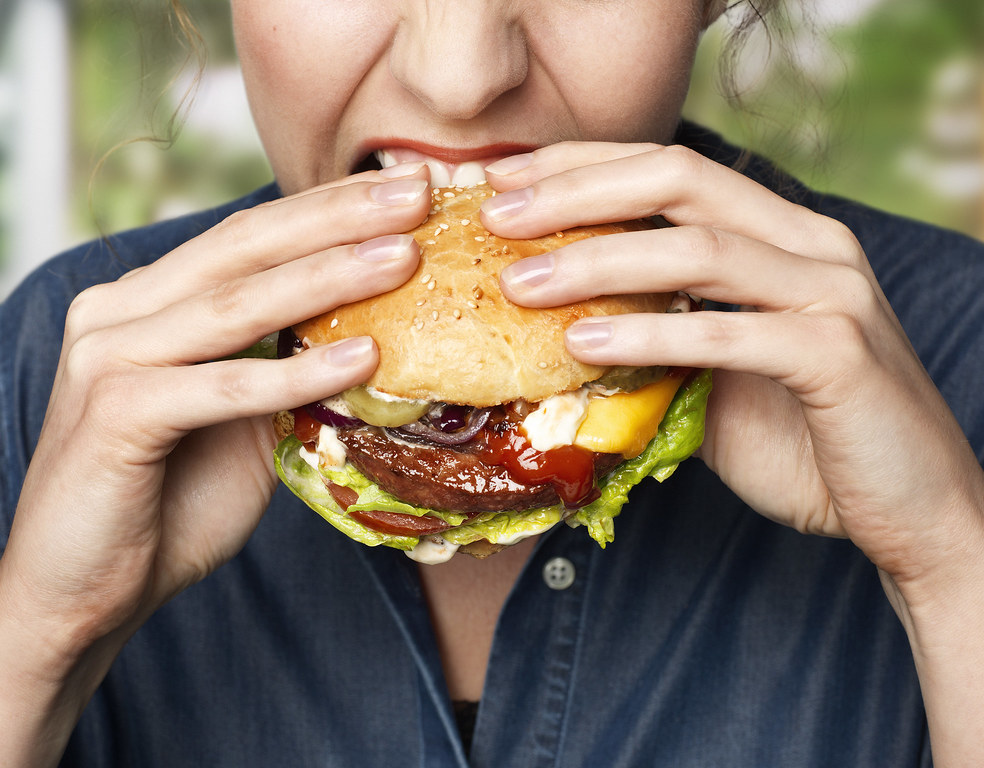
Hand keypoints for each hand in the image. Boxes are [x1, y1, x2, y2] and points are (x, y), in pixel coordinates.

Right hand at [0, 165, 431, 655]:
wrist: (84, 593)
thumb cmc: (166, 504)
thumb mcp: (238, 421)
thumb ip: (280, 370)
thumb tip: (368, 338)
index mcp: (147, 302)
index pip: (248, 237)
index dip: (328, 207)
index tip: (404, 188)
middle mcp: (120, 312)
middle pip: (245, 247)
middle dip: (338, 217)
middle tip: (417, 193)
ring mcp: (109, 356)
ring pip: (236, 304)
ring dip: (329, 277)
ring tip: (404, 258)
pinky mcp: (114, 412)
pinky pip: (220, 385)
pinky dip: (292, 375)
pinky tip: (361, 359)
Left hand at [483, 142, 983, 585]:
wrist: (907, 508)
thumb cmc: (804, 437)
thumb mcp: (714, 374)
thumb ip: (657, 337)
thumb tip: (555, 332)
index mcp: (779, 233)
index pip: (668, 168)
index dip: (580, 165)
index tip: (503, 180)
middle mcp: (810, 242)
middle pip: (679, 180)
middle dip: (577, 190)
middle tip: (495, 215)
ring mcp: (831, 293)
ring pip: (701, 248)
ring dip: (598, 261)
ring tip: (520, 284)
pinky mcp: (840, 355)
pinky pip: (730, 333)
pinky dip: (651, 337)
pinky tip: (584, 347)